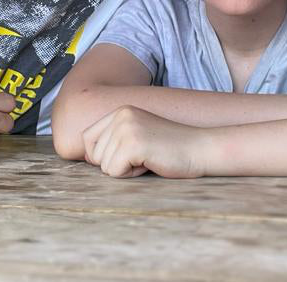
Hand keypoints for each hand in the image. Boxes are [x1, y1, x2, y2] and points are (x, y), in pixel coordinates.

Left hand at [82, 106, 205, 178]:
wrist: (200, 148)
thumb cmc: (170, 150)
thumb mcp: (137, 137)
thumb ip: (113, 141)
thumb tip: (85, 157)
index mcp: (120, 110)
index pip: (87, 139)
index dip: (102, 156)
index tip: (129, 155)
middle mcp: (120, 114)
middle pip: (93, 155)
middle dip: (116, 164)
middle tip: (144, 156)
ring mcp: (126, 127)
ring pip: (103, 166)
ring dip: (125, 170)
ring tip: (148, 158)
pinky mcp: (133, 142)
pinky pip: (114, 172)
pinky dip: (131, 175)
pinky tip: (150, 163)